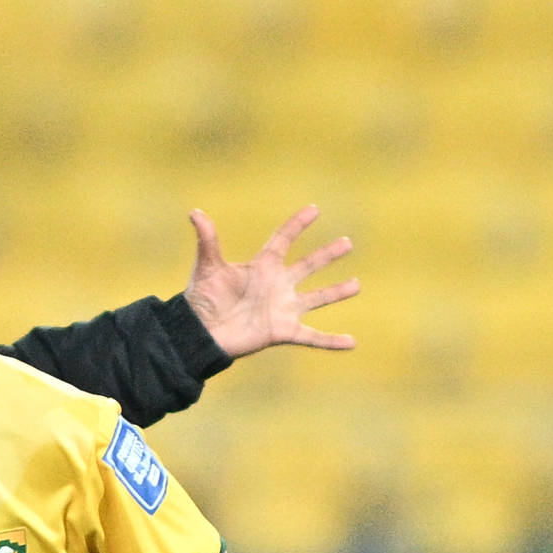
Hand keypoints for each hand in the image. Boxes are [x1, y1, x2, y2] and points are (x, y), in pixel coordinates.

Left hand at [186, 205, 360, 358]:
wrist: (201, 332)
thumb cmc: (202, 298)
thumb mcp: (207, 266)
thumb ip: (208, 240)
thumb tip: (195, 213)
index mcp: (262, 267)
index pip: (284, 240)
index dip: (298, 224)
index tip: (315, 210)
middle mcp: (277, 285)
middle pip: (308, 265)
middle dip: (328, 254)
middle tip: (347, 242)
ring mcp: (283, 309)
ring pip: (317, 298)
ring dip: (337, 292)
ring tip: (356, 285)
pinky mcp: (284, 331)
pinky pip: (313, 337)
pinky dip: (332, 341)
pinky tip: (352, 342)